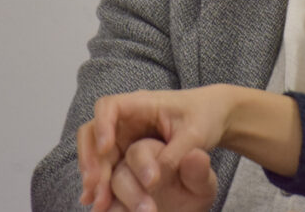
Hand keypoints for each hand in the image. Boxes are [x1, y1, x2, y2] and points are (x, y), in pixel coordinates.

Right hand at [78, 86, 234, 209]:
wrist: (213, 117)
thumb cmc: (204, 117)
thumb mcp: (195, 135)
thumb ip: (176, 154)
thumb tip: (153, 180)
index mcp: (142, 104)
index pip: (110, 107)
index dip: (102, 126)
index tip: (105, 149)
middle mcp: (127, 119)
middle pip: (95, 133)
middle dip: (91, 159)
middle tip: (94, 187)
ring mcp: (125, 136)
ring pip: (97, 153)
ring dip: (94, 175)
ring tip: (96, 201)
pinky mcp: (126, 152)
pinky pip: (108, 166)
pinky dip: (102, 183)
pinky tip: (99, 202)